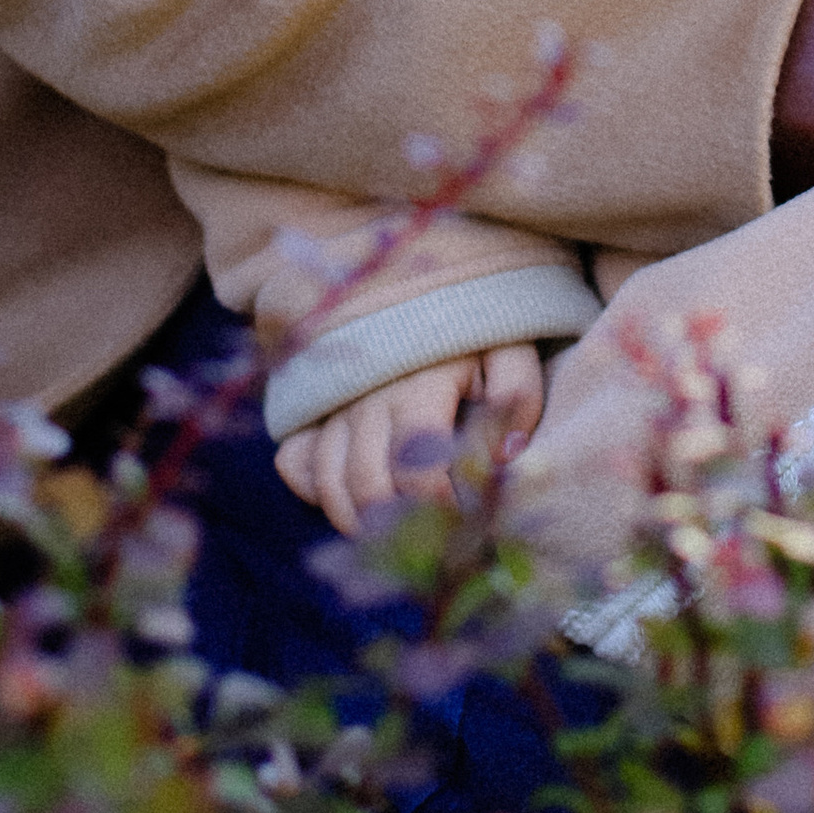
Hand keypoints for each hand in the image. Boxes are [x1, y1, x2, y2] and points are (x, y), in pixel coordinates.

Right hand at [272, 342, 546, 540]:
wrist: (424, 272)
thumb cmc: (475, 320)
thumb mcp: (510, 347)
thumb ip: (517, 397)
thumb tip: (507, 456)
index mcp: (419, 385)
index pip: (417, 471)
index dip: (439, 509)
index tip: (464, 519)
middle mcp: (368, 396)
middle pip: (367, 487)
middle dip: (399, 527)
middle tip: (429, 540)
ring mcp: (336, 401)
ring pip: (329, 481)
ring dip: (359, 520)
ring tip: (395, 535)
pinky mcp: (318, 403)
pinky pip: (296, 460)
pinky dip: (315, 490)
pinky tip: (348, 501)